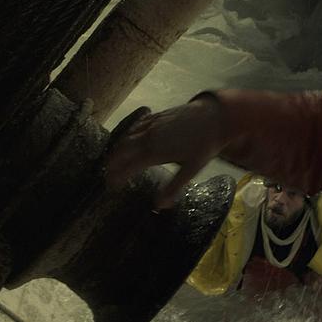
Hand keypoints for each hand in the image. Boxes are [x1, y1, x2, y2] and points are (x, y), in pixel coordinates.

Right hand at [104, 97, 226, 206]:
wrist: (214, 116)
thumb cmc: (204, 145)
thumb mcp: (191, 170)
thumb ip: (174, 187)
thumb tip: (159, 206)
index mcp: (154, 152)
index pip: (128, 166)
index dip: (116, 177)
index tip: (111, 186)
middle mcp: (148, 137)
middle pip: (121, 150)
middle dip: (112, 163)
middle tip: (108, 174)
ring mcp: (152, 124)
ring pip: (127, 136)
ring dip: (118, 148)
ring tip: (115, 159)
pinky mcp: (157, 116)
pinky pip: (136, 125)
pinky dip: (128, 134)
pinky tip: (130, 137)